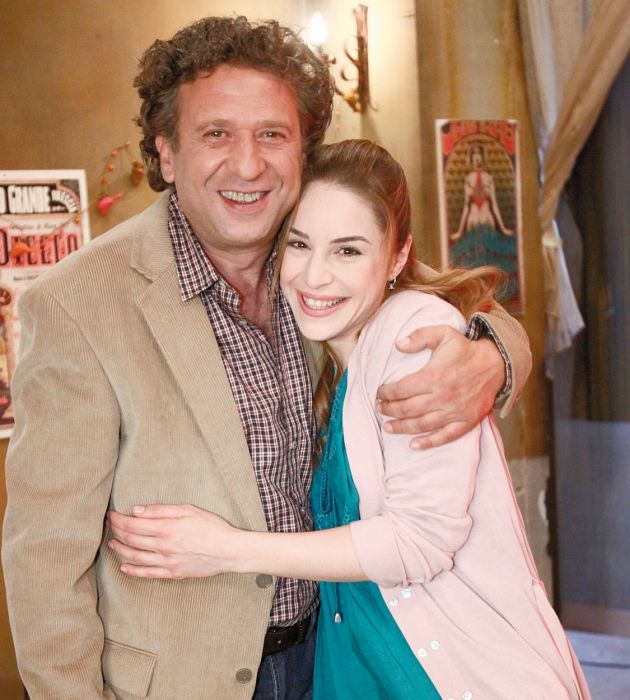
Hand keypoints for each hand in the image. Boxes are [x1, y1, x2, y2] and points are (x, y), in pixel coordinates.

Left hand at [107, 504, 236, 578]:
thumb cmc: (211, 527)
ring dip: (120, 550)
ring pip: (135, 557)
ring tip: (112, 544)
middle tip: (109, 525)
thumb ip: (161, 510)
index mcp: (166, 528)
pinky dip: (133, 570)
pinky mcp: (172, 573)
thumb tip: (137, 511)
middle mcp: (163, 546)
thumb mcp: (188, 510)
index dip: (118, 520)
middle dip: (116, 531)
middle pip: (131, 539)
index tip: (111, 515)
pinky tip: (124, 567)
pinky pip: (147, 573)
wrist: (228, 551)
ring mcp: (166, 562)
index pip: (133, 524)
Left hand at [376, 326, 503, 448]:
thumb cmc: (466, 350)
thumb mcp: (443, 334)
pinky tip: (414, 445)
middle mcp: (442, 396)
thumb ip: (419, 336)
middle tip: (380, 408)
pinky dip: (428, 442)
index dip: (386, 393)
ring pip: (422, 425)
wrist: (497, 364)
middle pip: (407, 409)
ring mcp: (455, 411)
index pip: (401, 389)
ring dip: (401, 427)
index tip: (380, 393)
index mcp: (434, 376)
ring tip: (388, 427)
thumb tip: (397, 345)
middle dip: (389, 410)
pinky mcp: (466, 421)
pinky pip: (445, 436)